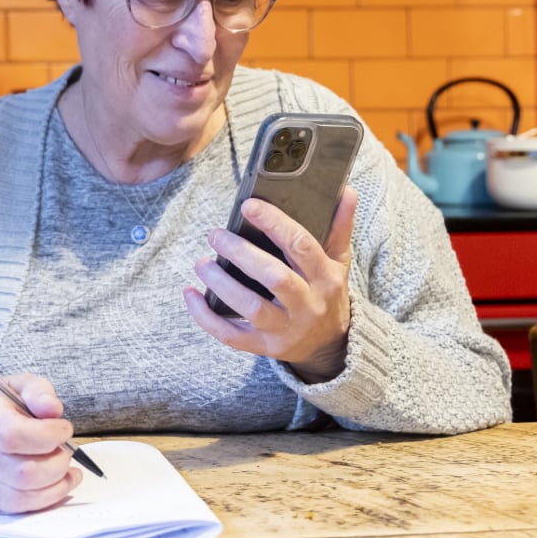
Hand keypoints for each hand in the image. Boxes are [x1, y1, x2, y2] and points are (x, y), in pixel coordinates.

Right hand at [0, 374, 82, 513]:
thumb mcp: (17, 386)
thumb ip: (39, 392)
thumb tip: (53, 410)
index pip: (12, 435)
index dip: (47, 436)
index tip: (64, 430)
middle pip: (22, 473)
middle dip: (57, 465)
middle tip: (67, 453)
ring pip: (20, 498)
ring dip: (54, 487)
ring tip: (66, 471)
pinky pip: (13, 510)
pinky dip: (42, 501)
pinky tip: (54, 485)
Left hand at [183, 187, 358, 382]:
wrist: (330, 346)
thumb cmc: (327, 293)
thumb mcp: (339, 262)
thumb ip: (339, 227)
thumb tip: (346, 191)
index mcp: (326, 278)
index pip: (301, 245)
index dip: (274, 223)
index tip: (248, 206)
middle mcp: (307, 304)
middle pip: (274, 277)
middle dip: (241, 253)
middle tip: (215, 234)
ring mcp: (285, 329)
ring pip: (251, 307)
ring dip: (221, 284)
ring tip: (202, 262)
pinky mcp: (265, 346)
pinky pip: (231, 336)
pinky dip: (206, 317)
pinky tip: (190, 294)